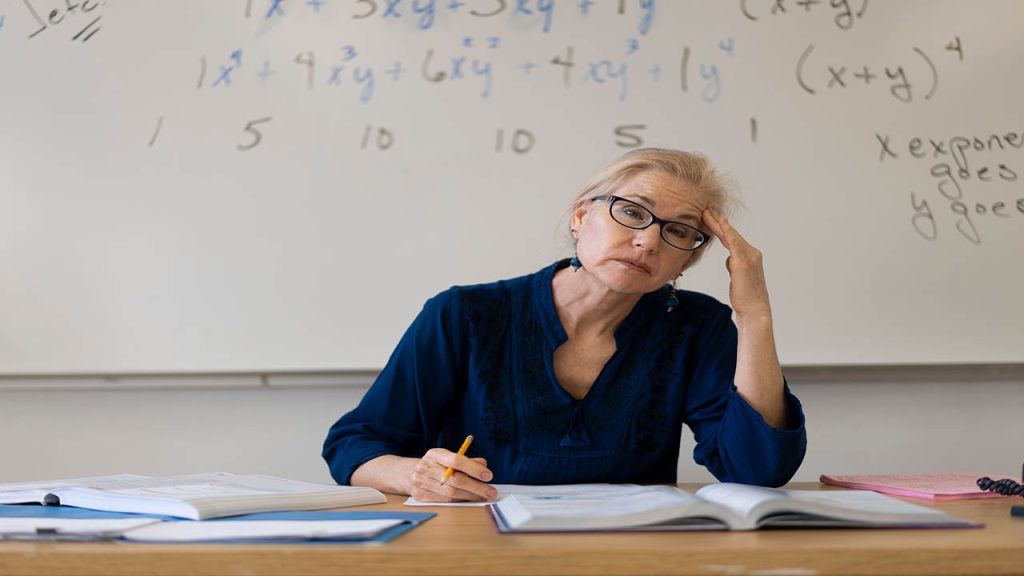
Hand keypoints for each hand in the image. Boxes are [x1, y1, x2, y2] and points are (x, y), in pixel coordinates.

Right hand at [408, 448, 496, 501]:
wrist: (407, 473)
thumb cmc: (435, 465)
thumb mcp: (448, 457)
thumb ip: (466, 460)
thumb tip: (483, 465)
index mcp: (434, 454)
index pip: (456, 460)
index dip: (474, 469)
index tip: (488, 475)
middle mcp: (426, 467)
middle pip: (455, 480)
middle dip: (476, 487)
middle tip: (491, 492)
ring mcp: (421, 482)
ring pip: (450, 493)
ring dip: (470, 496)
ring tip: (483, 497)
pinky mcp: (420, 496)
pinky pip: (444, 501)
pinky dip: (460, 501)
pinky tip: (469, 499)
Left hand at [701, 206, 772, 323]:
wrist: (755, 310)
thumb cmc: (745, 297)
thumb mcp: (737, 278)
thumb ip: (734, 266)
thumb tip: (729, 260)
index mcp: (749, 256)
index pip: (731, 238)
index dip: (721, 226)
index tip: (710, 215)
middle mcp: (751, 253)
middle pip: (731, 233)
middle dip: (717, 219)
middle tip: (706, 206)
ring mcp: (748, 256)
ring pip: (731, 235)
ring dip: (718, 222)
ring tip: (706, 211)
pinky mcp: (743, 262)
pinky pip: (734, 243)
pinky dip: (728, 231)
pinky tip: (722, 221)